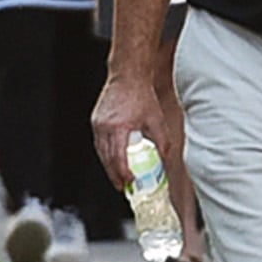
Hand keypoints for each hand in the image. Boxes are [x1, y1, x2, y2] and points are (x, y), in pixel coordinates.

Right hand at [94, 67, 179, 196]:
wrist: (128, 75)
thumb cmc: (142, 94)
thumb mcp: (156, 119)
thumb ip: (161, 141)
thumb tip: (165, 158)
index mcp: (118, 128)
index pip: (118, 157)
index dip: (123, 173)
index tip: (130, 183)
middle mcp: (104, 127)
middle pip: (106, 158)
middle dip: (114, 175)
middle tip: (123, 186)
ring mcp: (98, 123)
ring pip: (101, 152)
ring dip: (109, 166)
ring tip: (119, 177)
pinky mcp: (96, 120)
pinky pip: (99, 142)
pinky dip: (106, 153)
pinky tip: (113, 159)